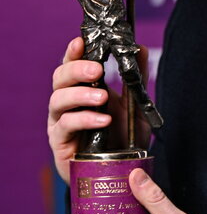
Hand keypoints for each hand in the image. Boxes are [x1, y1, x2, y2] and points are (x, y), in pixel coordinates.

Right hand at [48, 37, 150, 183]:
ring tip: (103, 97)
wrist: (118, 171)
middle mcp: (66, 103)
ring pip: (58, 100)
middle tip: (97, 70)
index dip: (73, 52)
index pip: (72, 65)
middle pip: (59, 79)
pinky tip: (103, 121)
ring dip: (81, 95)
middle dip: (76, 70)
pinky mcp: (60, 142)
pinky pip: (66, 126)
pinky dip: (85, 120)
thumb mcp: (134, 106)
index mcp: (81, 90)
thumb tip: (141, 48)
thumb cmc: (122, 137)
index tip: (80, 41)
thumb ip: (135, 78)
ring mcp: (60, 122)